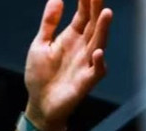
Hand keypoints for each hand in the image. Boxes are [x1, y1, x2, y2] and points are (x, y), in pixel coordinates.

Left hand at [24, 0, 112, 130]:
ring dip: (103, 29)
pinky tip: (97, 53)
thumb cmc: (40, 76)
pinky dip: (99, 62)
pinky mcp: (85, 82)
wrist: (39, 106)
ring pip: (99, 43)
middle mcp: (83, 47)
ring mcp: (86, 64)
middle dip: (97, 7)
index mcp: (72, 37)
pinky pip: (96, 71)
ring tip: (106, 12)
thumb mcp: (39, 45)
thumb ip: (49, 23)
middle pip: (94, 24)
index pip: (84, 14)